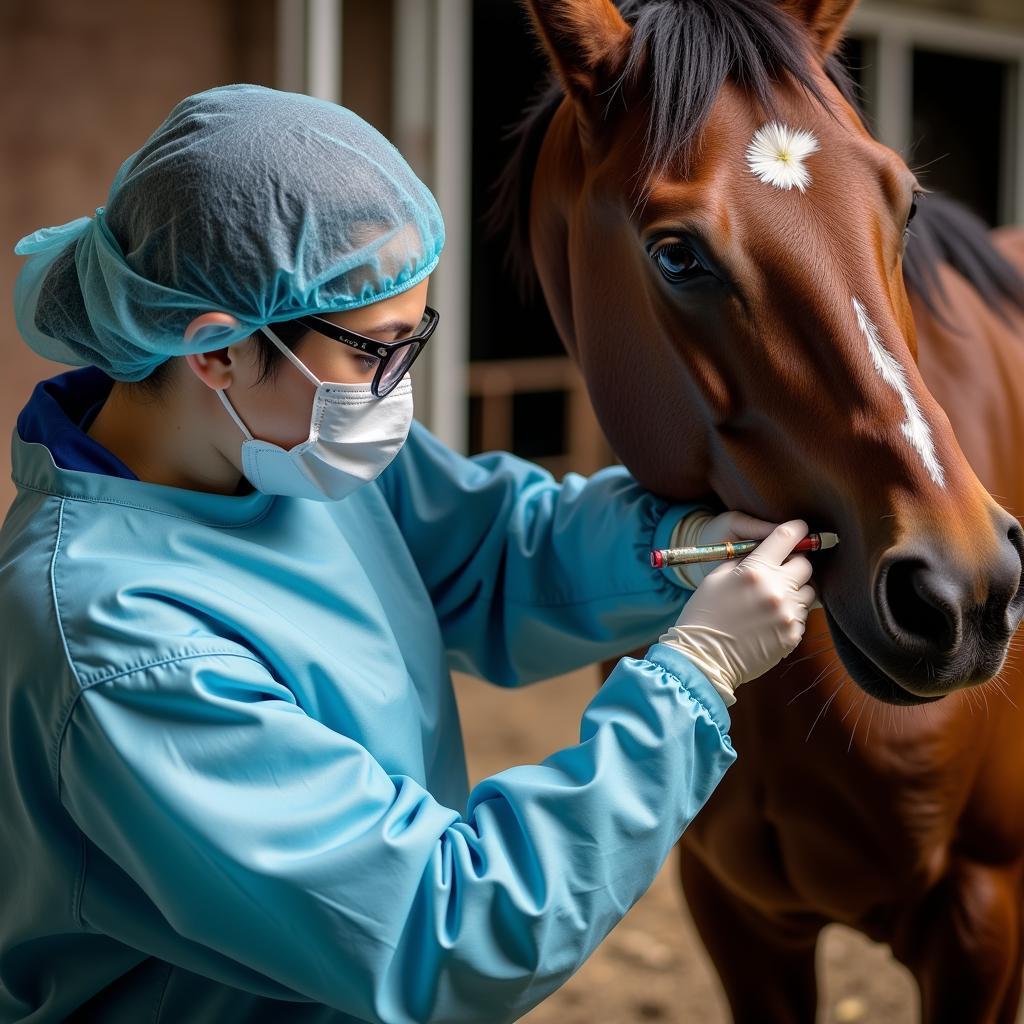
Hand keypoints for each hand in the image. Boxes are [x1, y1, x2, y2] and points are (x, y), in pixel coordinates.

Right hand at [660, 520, 816, 705]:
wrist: (703, 658)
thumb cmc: (704, 614)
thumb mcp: (716, 577)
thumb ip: (745, 561)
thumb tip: (767, 550)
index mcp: (754, 570)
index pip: (787, 537)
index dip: (796, 530)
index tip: (799, 530)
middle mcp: (776, 590)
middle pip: (805, 565)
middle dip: (794, 565)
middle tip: (779, 572)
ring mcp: (787, 614)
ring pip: (808, 592)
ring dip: (794, 592)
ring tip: (771, 601)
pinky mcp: (792, 636)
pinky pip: (801, 617)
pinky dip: (789, 615)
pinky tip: (768, 621)